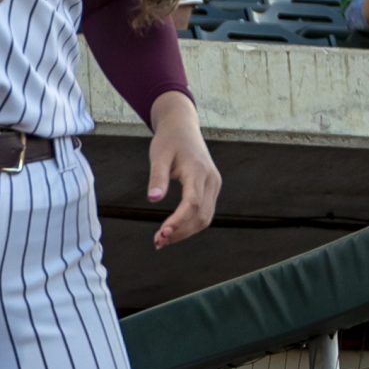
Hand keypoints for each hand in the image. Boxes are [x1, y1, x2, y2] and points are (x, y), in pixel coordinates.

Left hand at [146, 89, 219, 246]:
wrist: (183, 127)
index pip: (192, 203)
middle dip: (181, 232)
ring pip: (205, 217)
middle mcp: (211, 179)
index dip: (178, 221)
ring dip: (185, 232)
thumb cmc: (169, 140)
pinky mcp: (212, 188)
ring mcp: (214, 184)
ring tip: (162, 240)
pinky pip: (205, 212)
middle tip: (157, 242)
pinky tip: (173, 230)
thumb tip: (153, 199)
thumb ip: (157, 177)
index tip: (161, 233)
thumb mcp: (158, 155)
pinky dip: (190, 224)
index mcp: (197, 170)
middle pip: (201, 215)